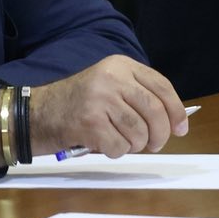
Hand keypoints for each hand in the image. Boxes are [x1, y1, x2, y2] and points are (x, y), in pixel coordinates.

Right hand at [27, 56, 188, 157]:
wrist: (37, 113)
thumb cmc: (77, 104)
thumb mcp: (108, 86)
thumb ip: (137, 96)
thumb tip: (174, 121)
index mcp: (119, 65)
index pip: (161, 86)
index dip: (176, 111)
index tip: (181, 129)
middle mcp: (112, 78)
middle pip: (155, 111)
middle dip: (160, 135)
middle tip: (153, 145)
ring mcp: (100, 99)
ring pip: (139, 133)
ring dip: (133, 145)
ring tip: (117, 140)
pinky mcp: (90, 122)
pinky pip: (120, 147)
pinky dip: (114, 152)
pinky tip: (100, 143)